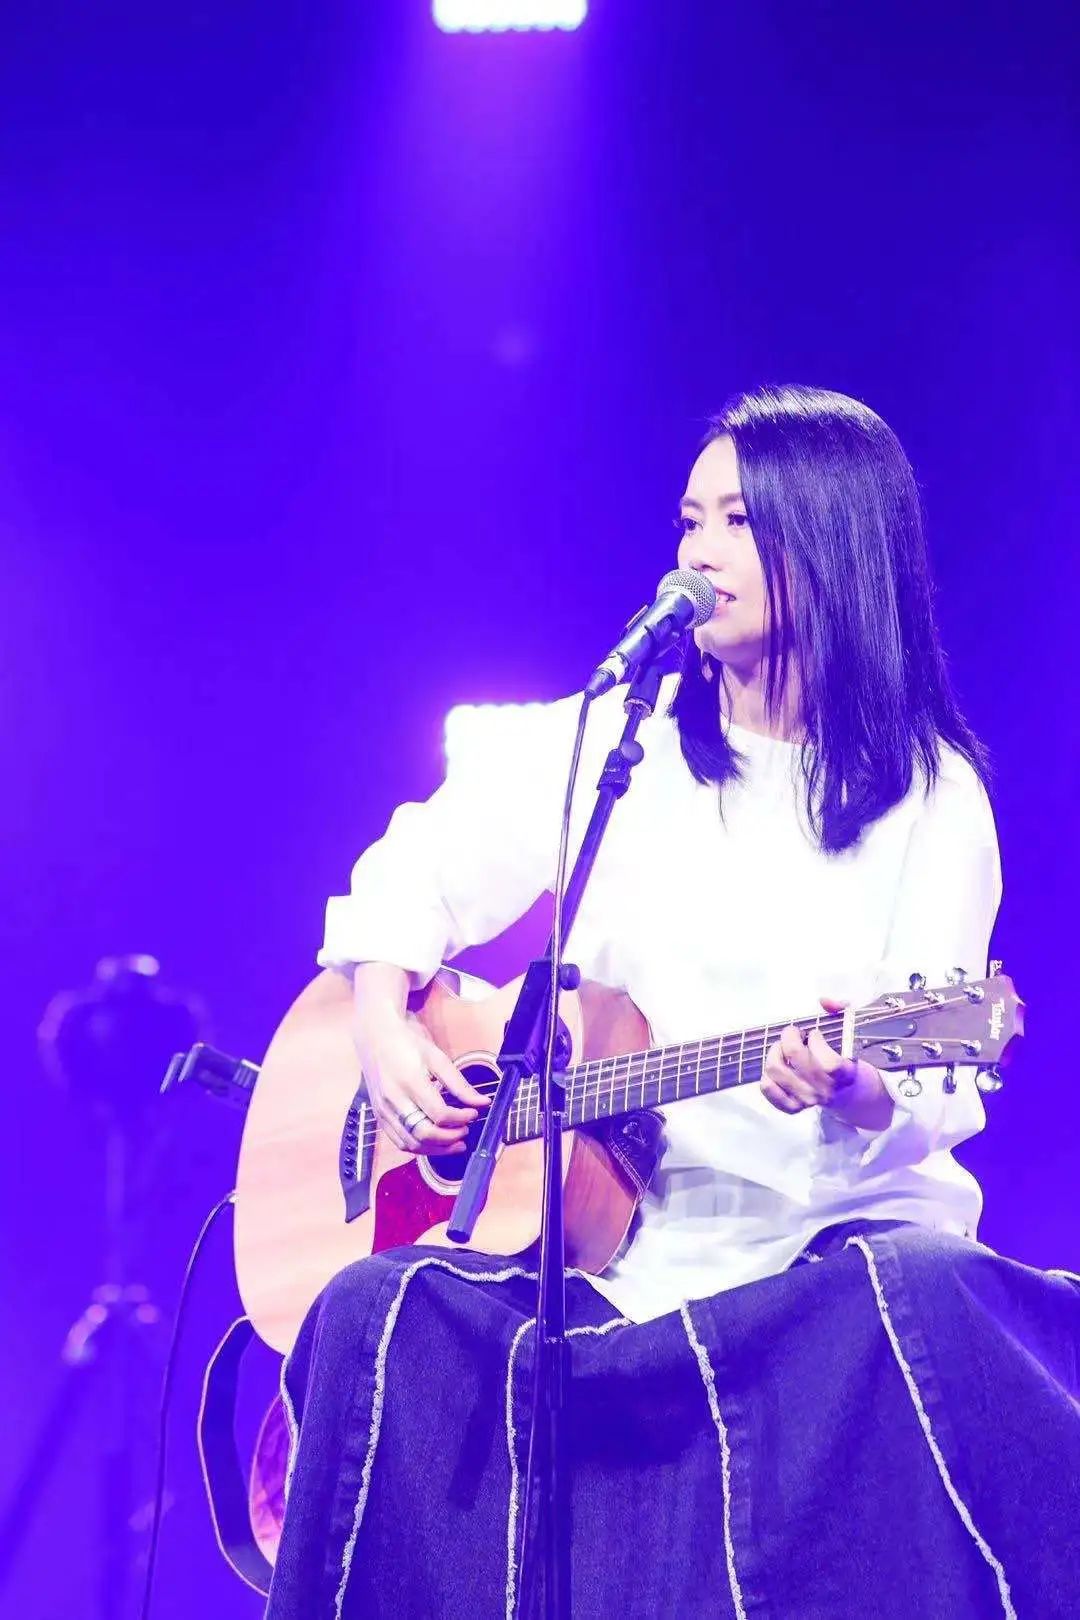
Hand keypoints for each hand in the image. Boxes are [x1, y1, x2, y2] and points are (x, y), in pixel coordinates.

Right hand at [353, 1007, 489, 1156]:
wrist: (375, 1036)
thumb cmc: (408, 1043)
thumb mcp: (437, 1057)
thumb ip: (459, 1084)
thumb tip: (481, 1102)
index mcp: (410, 1081)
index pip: (439, 1113)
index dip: (461, 1118)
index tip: (473, 1113)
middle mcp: (393, 1100)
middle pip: (424, 1133)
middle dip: (450, 1138)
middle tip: (465, 1131)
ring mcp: (383, 1110)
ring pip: (411, 1144)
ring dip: (436, 1149)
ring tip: (455, 1142)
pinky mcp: (379, 1116)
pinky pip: (399, 1141)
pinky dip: (419, 1147)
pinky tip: (434, 1142)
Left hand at [761, 998, 892, 1130]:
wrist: (854, 1098)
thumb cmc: (851, 1063)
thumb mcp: (854, 1037)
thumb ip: (841, 1013)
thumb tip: (824, 1001)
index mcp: (843, 1074)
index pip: (827, 1062)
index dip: (816, 1039)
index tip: (816, 1033)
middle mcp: (824, 1089)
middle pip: (794, 1056)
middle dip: (790, 1036)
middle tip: (795, 1033)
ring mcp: (807, 1099)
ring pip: (776, 1070)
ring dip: (775, 1052)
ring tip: (783, 1048)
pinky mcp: (793, 1107)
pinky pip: (769, 1090)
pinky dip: (767, 1077)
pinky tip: (778, 1068)